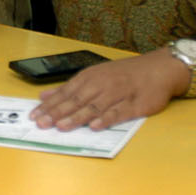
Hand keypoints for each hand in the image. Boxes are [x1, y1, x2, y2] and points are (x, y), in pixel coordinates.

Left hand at [30, 50, 187, 130]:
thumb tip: (44, 96)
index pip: (66, 92)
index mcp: (91, 77)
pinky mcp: (136, 104)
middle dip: (57, 112)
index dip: (50, 105)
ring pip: (95, 107)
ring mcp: (119, 94)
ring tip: (62, 126)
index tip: (35, 115)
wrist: (160, 68)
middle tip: (42, 123)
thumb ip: (69, 87)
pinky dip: (106, 119)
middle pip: (77, 100)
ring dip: (77, 117)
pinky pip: (119, 112)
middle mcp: (102, 84)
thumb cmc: (125, 74)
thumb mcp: (95, 75)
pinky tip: (95, 126)